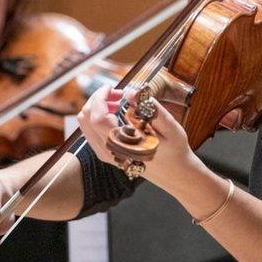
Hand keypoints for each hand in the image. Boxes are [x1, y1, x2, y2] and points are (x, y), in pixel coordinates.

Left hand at [77, 85, 202, 191]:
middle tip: (119, 94)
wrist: (176, 174)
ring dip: (97, 108)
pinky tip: (115, 114)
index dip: (100, 97)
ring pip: (85, 125)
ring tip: (118, 103)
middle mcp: (110, 151)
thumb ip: (151, 108)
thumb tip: (131, 92)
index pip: (97, 117)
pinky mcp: (108, 155)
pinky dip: (98, 118)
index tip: (112, 87)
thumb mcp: (170, 126)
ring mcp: (106, 155)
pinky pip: (91, 133)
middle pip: (85, 118)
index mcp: (124, 145)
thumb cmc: (175, 150)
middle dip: (98, 99)